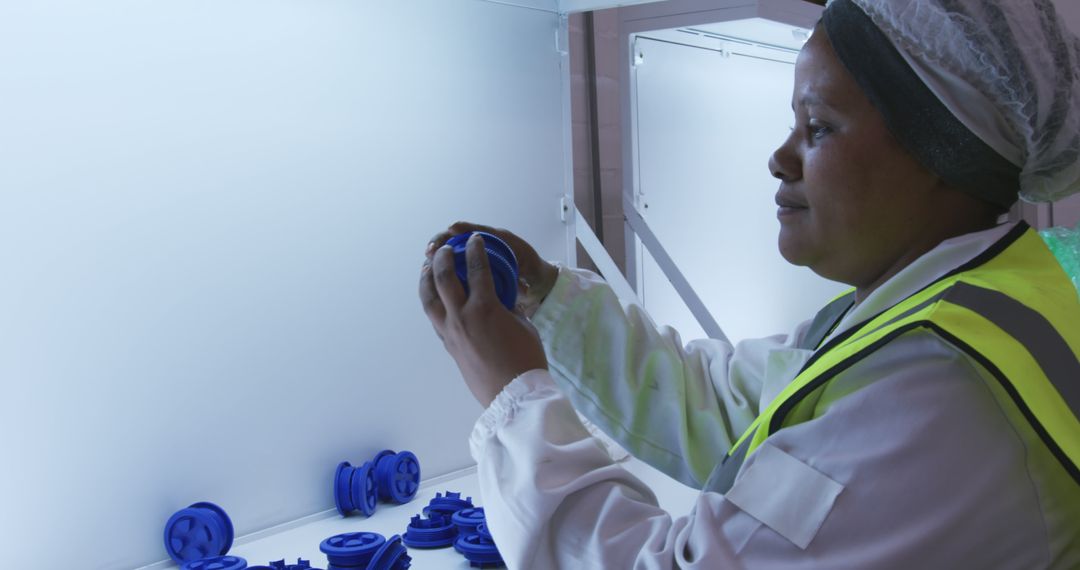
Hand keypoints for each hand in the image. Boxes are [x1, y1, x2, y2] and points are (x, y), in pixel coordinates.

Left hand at [420, 233, 548, 406]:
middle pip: (443, 277)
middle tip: (446, 247)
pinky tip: (435, 297)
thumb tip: (498, 298)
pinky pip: (434, 317)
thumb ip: (507, 306)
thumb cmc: (526, 359)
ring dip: (427, 279)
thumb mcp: (522, 324)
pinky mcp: (448, 345)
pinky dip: (432, 301)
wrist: (513, 394)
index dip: (475, 249)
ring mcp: (451, 332)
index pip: (476, 268)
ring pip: (429, 298)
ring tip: (428, 267)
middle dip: (443, 257)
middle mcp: (462, 317)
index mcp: (485, 307)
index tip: (474, 239)